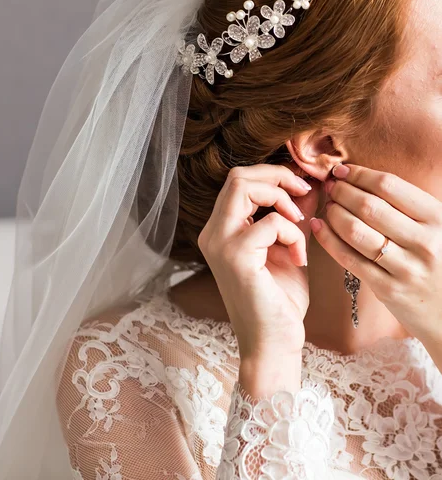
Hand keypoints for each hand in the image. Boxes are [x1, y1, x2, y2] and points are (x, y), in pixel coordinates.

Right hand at [197, 163, 320, 358]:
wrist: (275, 343)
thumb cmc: (280, 300)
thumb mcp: (286, 248)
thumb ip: (289, 217)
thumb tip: (306, 185)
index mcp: (220, 231)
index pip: (238, 181)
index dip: (271, 175)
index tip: (300, 188)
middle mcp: (213, 233)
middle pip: (238, 176)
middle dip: (277, 176)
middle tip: (302, 191)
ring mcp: (220, 244)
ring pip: (244, 186)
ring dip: (281, 198)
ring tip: (298, 224)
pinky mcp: (236, 256)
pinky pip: (270, 222)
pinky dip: (292, 233)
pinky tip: (299, 258)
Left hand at [311, 163, 441, 342]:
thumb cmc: (439, 261)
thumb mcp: (437, 229)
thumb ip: (407, 206)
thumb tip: (362, 179)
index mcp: (437, 218)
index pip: (389, 185)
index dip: (359, 174)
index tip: (342, 170)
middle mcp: (424, 241)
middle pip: (368, 206)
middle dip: (342, 191)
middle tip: (330, 186)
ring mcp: (405, 267)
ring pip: (355, 230)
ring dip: (333, 212)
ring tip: (327, 205)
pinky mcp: (387, 288)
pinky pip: (349, 258)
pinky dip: (328, 239)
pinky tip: (317, 226)